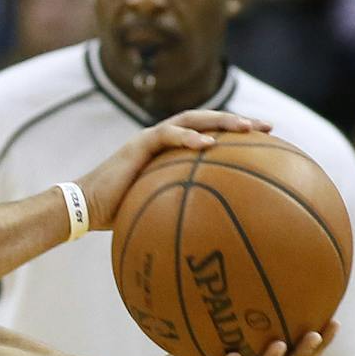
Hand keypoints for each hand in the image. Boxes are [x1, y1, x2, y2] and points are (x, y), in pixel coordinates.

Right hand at [74, 109, 268, 229]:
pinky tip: (208, 144)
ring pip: (190, 119)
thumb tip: (220, 237)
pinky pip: (166, 135)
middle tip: (269, 127)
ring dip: (219, 121)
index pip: (209, 134)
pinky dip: (188, 137)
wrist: (85, 208)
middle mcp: (163, 141)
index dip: (238, 135)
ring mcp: (150, 139)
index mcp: (171, 153)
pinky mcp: (137, 144)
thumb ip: (185, 211)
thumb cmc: (120, 215)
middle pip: (206, 121)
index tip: (268, 142)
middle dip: (239, 121)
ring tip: (245, 127)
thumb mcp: (160, 212)